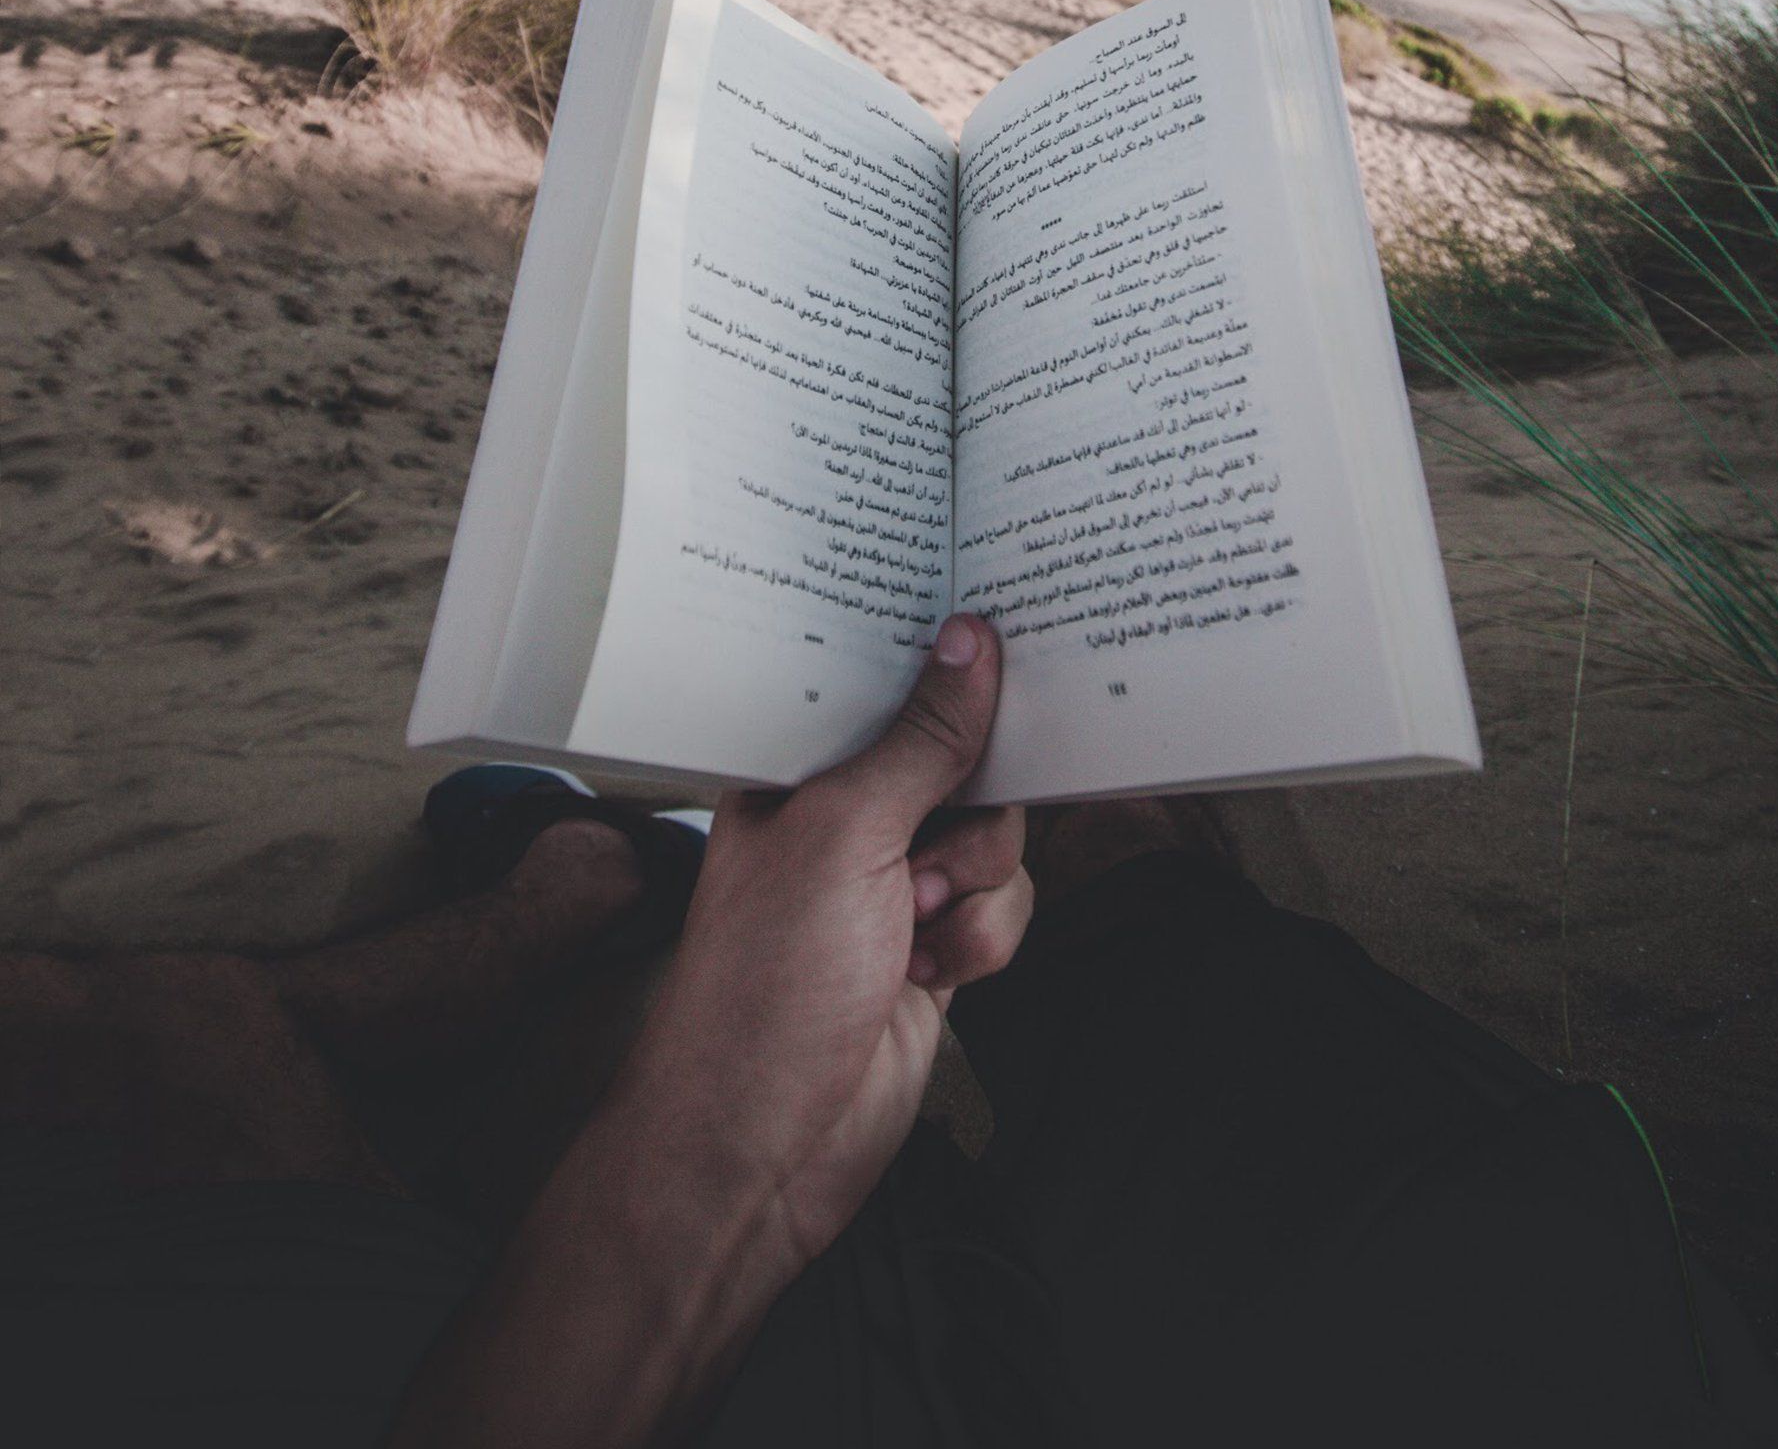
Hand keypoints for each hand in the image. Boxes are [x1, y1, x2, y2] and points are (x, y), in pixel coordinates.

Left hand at [635, 609, 1029, 1273]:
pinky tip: (928, 973)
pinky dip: (982, 938)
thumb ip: (921, 741)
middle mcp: (844, 817)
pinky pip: (1000, 905)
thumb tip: (972, 645)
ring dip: (972, 884)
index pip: (886, 684)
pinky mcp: (929, 946)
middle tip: (926, 849)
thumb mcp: (846, 836)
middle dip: (968, 806)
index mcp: (799, 769)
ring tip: (912, 926)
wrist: (762, 1148)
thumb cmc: (762, 986)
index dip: (943, 667)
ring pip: (994, 837)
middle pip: (962, 760)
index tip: (1004, 642)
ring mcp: (888, 884)